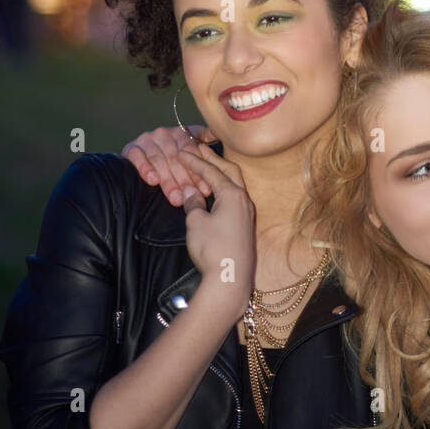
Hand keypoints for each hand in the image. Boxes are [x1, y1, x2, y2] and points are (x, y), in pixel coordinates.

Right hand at [121, 124, 216, 204]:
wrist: (141, 164)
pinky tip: (153, 180)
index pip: (192, 150)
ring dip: (168, 180)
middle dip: (184, 179)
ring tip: (176, 198)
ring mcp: (147, 139)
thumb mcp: (193, 149)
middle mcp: (164, 133)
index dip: (199, 171)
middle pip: (176, 156)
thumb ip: (204, 142)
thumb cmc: (175, 162)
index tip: (206, 190)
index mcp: (182, 132)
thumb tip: (219, 133)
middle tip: (191, 198)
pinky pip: (137, 156)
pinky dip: (145, 168)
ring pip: (159, 159)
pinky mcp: (131, 148)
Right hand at [179, 144, 255, 314]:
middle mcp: (244, 200)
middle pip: (229, 171)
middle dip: (213, 159)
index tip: (183, 153)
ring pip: (234, 185)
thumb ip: (193, 203)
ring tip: (204, 168)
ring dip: (219, 174)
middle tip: (198, 149)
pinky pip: (234, 199)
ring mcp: (247, 213)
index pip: (212, 171)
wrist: (230, 279)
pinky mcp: (245, 225)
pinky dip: (222, 189)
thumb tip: (191, 192)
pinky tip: (213, 193)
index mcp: (233, 194)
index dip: (196, 161)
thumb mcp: (196, 222)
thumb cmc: (213, 248)